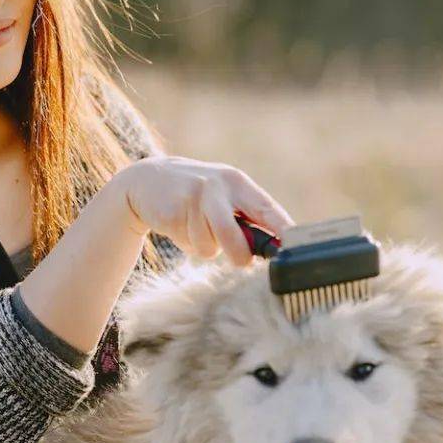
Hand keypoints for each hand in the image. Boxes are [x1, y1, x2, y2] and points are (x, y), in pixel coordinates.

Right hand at [116, 155, 294, 265]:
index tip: (294, 250)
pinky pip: (188, 243)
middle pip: (235, 235)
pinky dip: (186, 243)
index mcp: (238, 183)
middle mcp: (218, 186)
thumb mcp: (224, 198)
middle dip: (238, 255)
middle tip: (240, 261)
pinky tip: (180, 224)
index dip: (283, 232)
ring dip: (205, 247)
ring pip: (210, 246)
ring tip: (196, 229)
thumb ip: (246, 219)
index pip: (268, 210)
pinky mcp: (172, 209)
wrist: (147, 180)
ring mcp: (193, 197)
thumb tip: (274, 249)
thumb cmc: (196, 197)